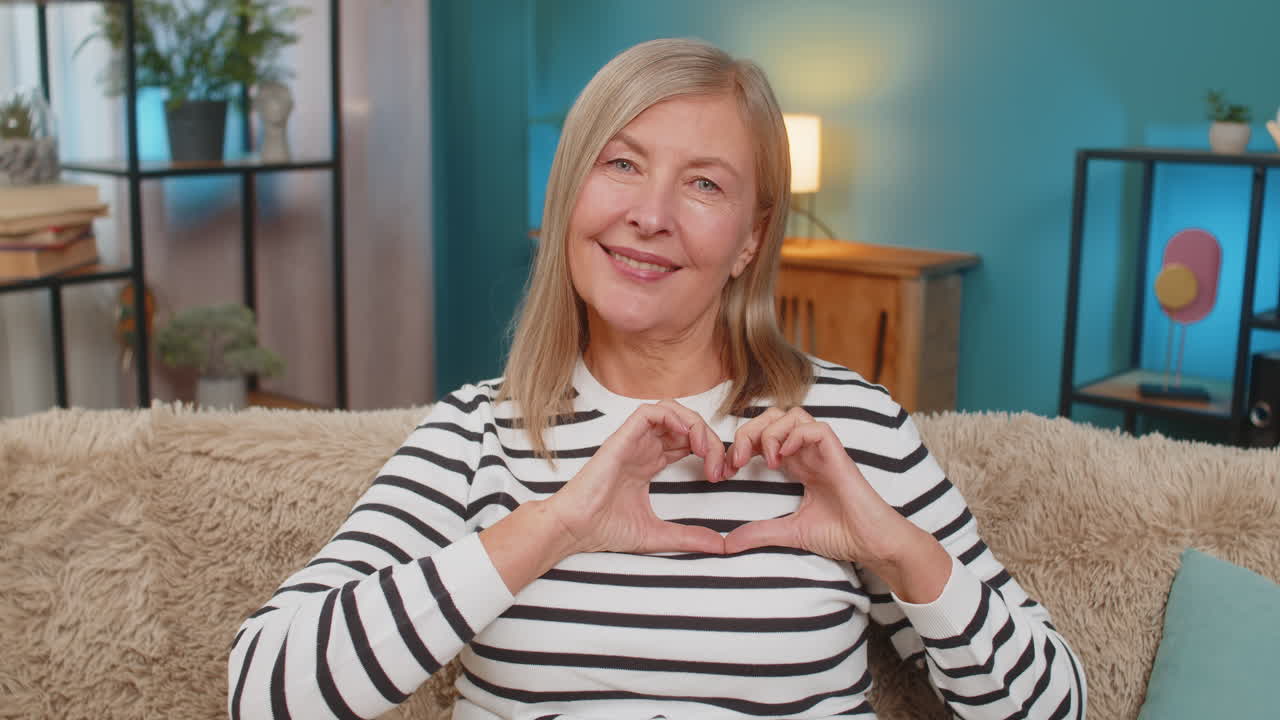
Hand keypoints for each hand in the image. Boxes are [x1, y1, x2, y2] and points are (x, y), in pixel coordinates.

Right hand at [545, 400, 726, 555]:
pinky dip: (673, 416)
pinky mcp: (622, 438)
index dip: (711, 452)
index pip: (688, 443)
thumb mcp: (658, 535)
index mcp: (650, 464)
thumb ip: (689, 537)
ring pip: (670, 410)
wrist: (575, 530)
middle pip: (684, 425)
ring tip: (705, 448)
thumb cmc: (605, 530)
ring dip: (694, 423)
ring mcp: (633, 441)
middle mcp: (643, 448)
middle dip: (709, 438)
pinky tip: (686, 436)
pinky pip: (650, 411)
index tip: (722, 475)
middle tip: (719, 465)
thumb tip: (721, 546)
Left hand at [721, 407, 917, 567]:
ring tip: (767, 461)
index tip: (728, 469)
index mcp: (798, 465)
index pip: (765, 435)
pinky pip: (816, 428)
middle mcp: (808, 453)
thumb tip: (728, 544)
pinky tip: (785, 459)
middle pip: (774, 417)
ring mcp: (824, 452)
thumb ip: (761, 533)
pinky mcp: (838, 455)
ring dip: (771, 432)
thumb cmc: (841, 534)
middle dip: (750, 431)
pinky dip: (795, 435)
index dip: (743, 444)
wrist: (871, 544)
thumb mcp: (790, 532)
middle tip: (738, 460)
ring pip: (793, 415)